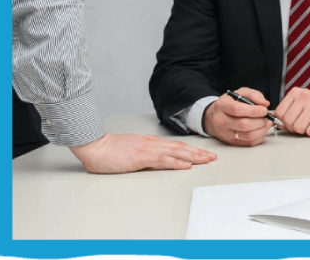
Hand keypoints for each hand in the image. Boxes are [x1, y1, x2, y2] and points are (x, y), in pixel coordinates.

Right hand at [70, 132, 216, 173]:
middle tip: (213, 157)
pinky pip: (163, 160)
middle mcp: (153, 143)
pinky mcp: (142, 157)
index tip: (204, 154)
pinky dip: (177, 162)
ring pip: (176, 152)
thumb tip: (156, 160)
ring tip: (206, 160)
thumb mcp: (132, 151)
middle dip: (198, 153)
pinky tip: (186, 165)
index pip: (176, 146)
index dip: (191, 150)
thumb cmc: (110, 150)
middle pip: (181, 148)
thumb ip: (144, 154)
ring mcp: (148, 149)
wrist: (96, 146)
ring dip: (193, 156)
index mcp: (151, 142)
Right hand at [203, 87, 272, 145]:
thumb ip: (253, 95)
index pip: (238, 110)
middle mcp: (221, 121)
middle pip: (244, 125)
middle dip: (260, 121)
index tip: (264, 110)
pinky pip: (249, 143)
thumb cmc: (229, 103)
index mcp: (222, 105)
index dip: (254, 111)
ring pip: (248, 136)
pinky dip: (259, 137)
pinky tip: (262, 129)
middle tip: (266, 116)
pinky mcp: (231, 142)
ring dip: (262, 130)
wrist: (214, 117)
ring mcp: (226, 134)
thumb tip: (265, 103)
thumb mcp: (240, 93)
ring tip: (266, 122)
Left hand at [274, 89, 309, 136]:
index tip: (287, 123)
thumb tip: (273, 121)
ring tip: (308, 124)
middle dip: (292, 128)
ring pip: (298, 128)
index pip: (279, 112)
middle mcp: (304, 96)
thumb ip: (287, 109)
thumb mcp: (299, 101)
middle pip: (288, 121)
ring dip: (302, 131)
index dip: (281, 122)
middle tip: (299, 125)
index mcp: (295, 92)